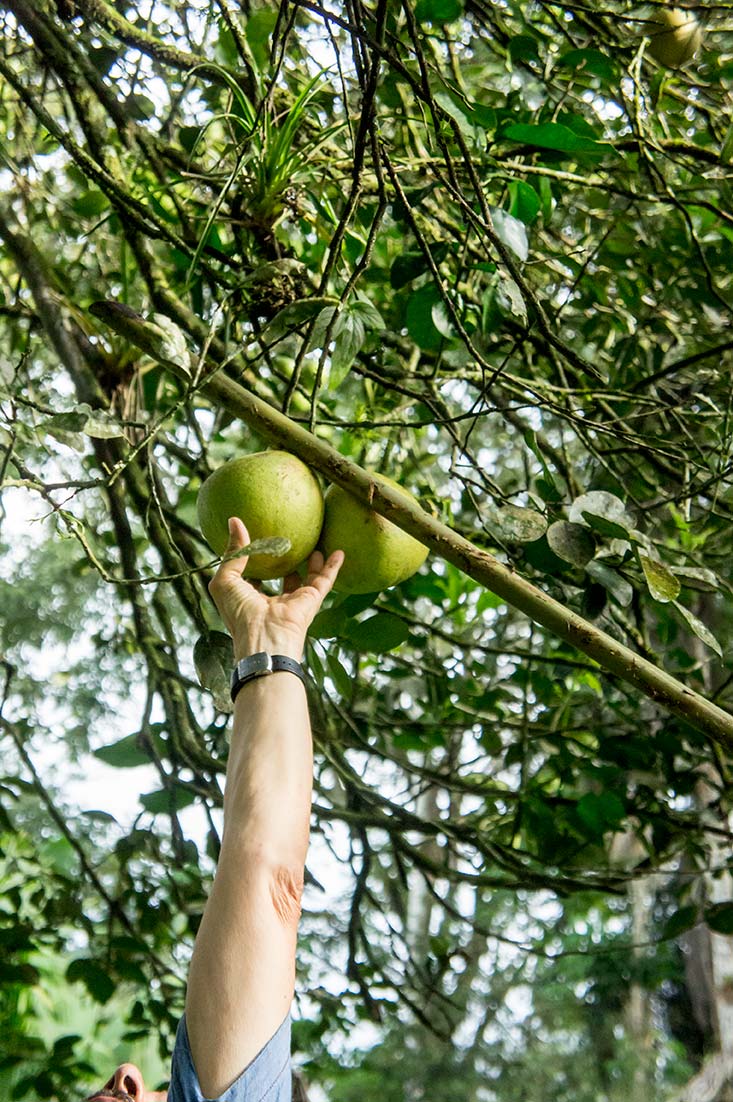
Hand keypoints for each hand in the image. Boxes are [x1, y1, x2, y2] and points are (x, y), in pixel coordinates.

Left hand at [208, 517, 343, 660]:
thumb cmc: (240, 614)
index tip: (255, 544)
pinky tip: (339, 552)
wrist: (264, 637)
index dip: (253, 563)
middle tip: (287, 542)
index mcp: (251, 599)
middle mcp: (274, 601)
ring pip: (306, 578)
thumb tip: (234, 521)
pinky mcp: (311, 600)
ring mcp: (294, 600)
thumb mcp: (226, 580)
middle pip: (282, 577)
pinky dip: (333, 566)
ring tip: (314, 545)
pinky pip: (325, 579)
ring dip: (311, 563)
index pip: (253, 578)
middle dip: (284, 562)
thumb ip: (233, 552)